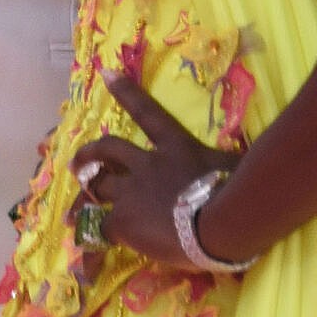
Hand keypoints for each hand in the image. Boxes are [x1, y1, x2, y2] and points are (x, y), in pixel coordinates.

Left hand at [72, 74, 231, 269]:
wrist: (220, 221)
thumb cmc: (237, 188)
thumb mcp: (234, 165)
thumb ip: (228, 164)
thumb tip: (243, 163)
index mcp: (175, 146)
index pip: (147, 112)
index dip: (126, 91)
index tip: (105, 72)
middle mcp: (147, 164)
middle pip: (109, 150)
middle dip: (90, 154)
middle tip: (77, 161)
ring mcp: (132, 192)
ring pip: (98, 186)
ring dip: (86, 194)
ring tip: (72, 209)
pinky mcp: (124, 221)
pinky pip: (100, 227)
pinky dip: (93, 234)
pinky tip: (88, 243)